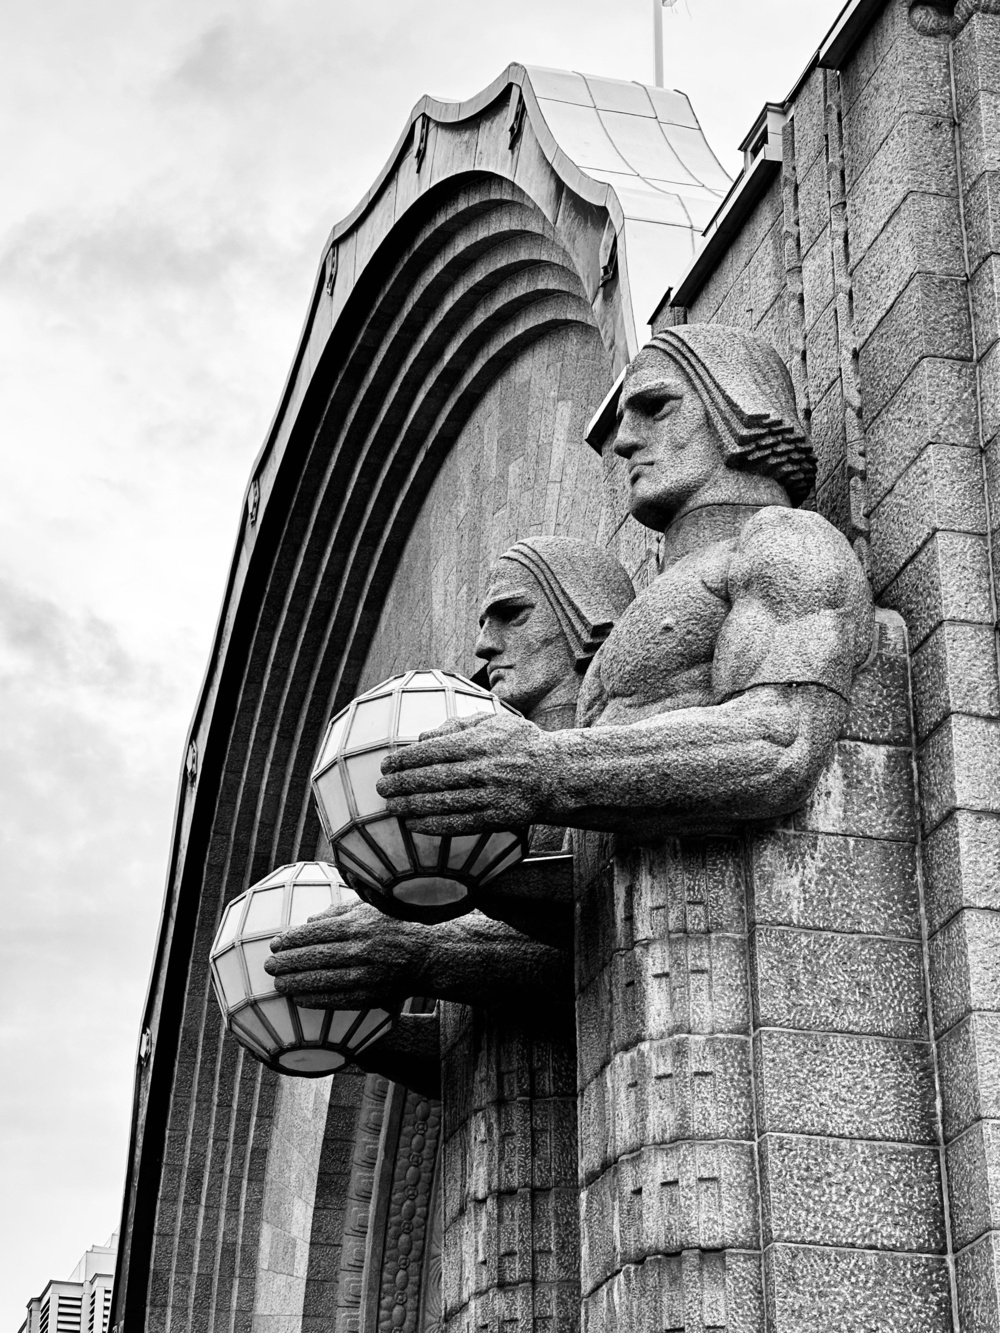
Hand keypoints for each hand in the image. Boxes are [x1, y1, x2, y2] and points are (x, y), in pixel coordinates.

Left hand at [264, 900, 431, 1007]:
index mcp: (359, 924)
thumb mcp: (368, 908)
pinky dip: (316, 999)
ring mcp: (367, 974)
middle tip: (269, 965)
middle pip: (316, 956)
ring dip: (296, 983)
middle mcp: (362, 949)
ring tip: (278, 983)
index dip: (292, 939)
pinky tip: (299, 998)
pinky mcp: (371, 995)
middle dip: (288, 962)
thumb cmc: (392, 927)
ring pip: (323, 980)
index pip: (317, 932)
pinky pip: (338, 999)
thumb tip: (307, 922)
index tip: (275, 944)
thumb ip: (337, 912)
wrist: (425, 955)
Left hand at [375, 711, 550, 834]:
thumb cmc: (521, 743)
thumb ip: (458, 725)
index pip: (434, 751)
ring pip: (443, 803)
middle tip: (381, 787)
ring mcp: (491, 795)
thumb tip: (422, 737)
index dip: (406, 759)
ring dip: (412, 806)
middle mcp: (484, 768)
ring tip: (391, 806)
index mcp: (481, 742)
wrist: (557, 774)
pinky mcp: (497, 818)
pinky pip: (460, 824)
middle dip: (402, 783)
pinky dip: (434, 826)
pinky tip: (414, 825)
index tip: (387, 764)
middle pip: (434, 778)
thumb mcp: (494, 721)